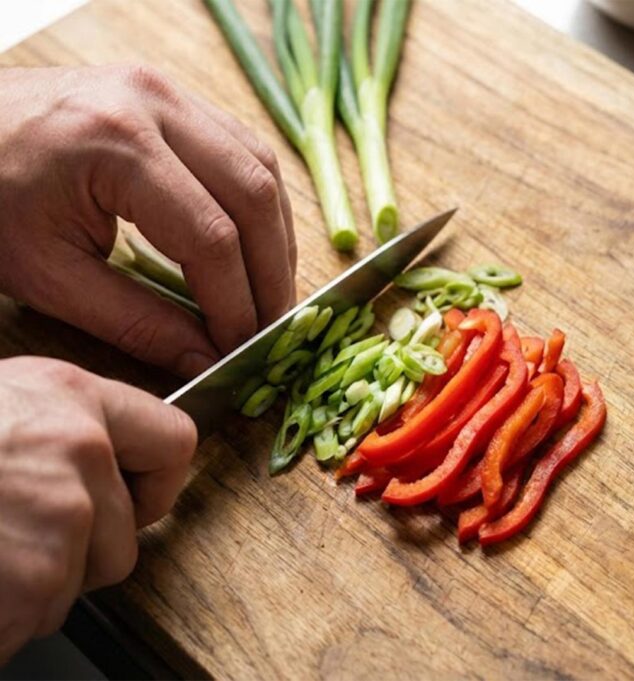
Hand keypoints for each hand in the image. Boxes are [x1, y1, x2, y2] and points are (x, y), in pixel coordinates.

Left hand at [0, 65, 297, 376]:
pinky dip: (259, 202)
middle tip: (272, 327)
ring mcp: (167, 90)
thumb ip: (135, 321)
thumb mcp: (49, 275)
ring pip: (261, 165)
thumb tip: (205, 358)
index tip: (240, 347)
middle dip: (272, 271)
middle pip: (253, 193)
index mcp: (114, 144)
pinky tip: (256, 244)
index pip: (211, 236)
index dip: (236, 301)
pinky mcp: (171, 94)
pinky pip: (243, 147)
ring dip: (276, 235)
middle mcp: (154, 103)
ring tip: (269, 291)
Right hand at [0, 357, 195, 661]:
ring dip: (36, 586)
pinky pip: (37, 618)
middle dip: (79, 552)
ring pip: (82, 582)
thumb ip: (55, 426)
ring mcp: (60, 521)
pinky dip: (5, 618)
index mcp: (70, 399)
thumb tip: (98, 460)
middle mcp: (80, 453)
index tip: (135, 498)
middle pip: (125, 534)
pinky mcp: (32, 584)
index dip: (154, 481)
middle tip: (11, 537)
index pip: (174, 441)